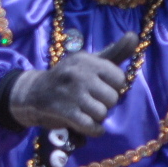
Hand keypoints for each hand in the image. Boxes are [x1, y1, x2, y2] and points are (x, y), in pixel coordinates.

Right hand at [9, 34, 135, 135]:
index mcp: (87, 60)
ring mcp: (71, 93)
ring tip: (85, 111)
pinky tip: (87, 125)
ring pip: (103, 113)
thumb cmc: (69, 78)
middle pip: (113, 98)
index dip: (113, 87)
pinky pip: (91, 126)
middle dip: (105, 104)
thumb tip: (134, 36)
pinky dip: (93, 130)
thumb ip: (115, 52)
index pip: (120, 79)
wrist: (32, 93)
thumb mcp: (90, 62)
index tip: (100, 87)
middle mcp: (78, 73)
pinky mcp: (64, 112)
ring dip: (97, 117)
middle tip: (90, 100)